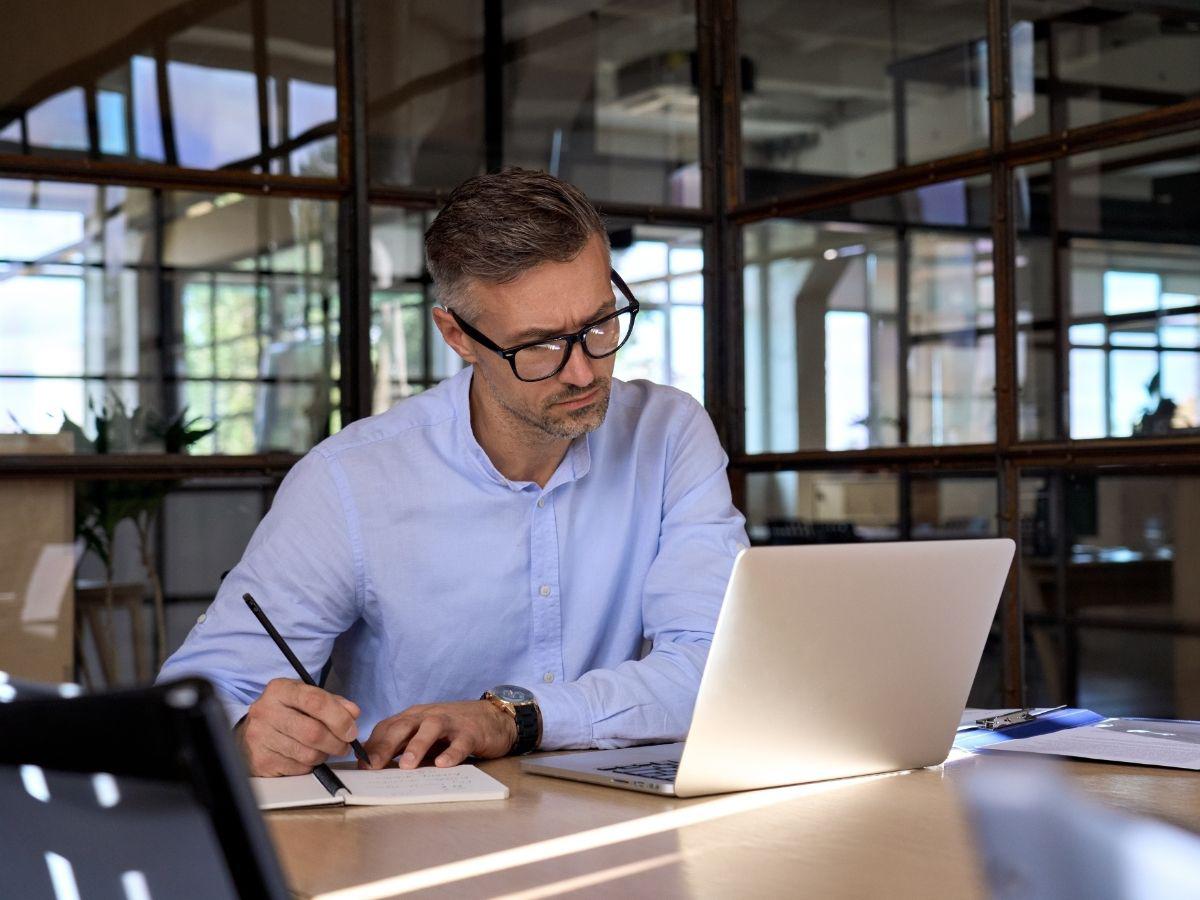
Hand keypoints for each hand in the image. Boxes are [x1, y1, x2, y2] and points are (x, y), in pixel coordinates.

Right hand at [236, 678, 360, 776]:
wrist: (251, 733)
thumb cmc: (285, 713)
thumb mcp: (306, 698)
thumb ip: (333, 703)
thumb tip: (353, 713)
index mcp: (280, 690)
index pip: (316, 701)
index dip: (340, 718)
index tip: (351, 729)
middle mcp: (266, 711)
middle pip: (313, 732)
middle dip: (337, 741)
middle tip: (345, 744)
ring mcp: (261, 737)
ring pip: (308, 754)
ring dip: (325, 754)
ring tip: (324, 748)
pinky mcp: (262, 761)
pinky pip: (299, 768)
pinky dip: (310, 765)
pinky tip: (305, 756)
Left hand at [362, 700, 516, 768]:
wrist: (493, 717)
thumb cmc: (453, 730)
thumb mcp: (424, 736)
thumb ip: (404, 748)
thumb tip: (376, 767)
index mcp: (414, 717)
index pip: (388, 727)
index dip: (373, 746)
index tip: (361, 766)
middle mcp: (428, 716)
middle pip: (403, 726)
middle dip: (386, 746)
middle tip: (374, 767)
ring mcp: (450, 722)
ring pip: (430, 728)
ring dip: (416, 746)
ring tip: (406, 766)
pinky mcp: (471, 732)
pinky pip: (460, 742)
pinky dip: (451, 752)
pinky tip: (443, 764)